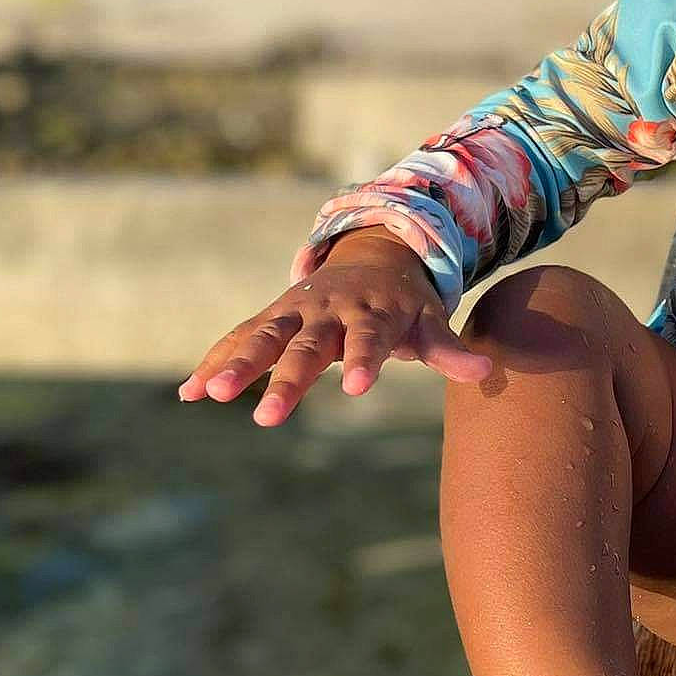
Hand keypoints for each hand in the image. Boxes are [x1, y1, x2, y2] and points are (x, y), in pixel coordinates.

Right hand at [178, 232, 494, 425]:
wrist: (373, 256)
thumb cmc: (404, 303)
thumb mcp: (428, 320)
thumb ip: (448, 348)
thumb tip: (485, 372)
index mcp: (373, 312)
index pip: (370, 341)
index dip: (365, 362)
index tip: (358, 390)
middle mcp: (330, 310)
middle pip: (308, 347)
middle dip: (288, 380)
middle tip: (268, 419)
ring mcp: (297, 311)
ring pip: (264, 338)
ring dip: (237, 365)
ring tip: (211, 394)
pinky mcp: (273, 317)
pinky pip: (240, 339)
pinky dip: (215, 361)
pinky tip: (190, 393)